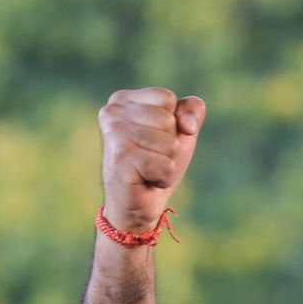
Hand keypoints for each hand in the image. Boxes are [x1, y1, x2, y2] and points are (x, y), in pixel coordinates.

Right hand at [98, 87, 205, 232]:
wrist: (136, 205)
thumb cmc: (155, 165)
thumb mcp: (179, 131)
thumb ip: (190, 110)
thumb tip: (187, 125)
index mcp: (121, 100)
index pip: (167, 98)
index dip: (173, 124)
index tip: (155, 141)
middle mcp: (111, 112)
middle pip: (169, 120)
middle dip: (170, 146)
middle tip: (151, 159)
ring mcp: (113, 134)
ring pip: (169, 144)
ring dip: (167, 163)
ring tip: (149, 170)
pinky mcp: (121, 159)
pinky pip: (166, 166)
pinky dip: (164, 178)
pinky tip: (147, 181)